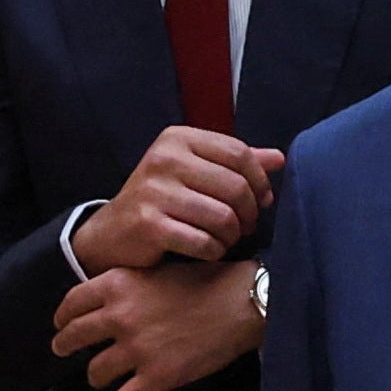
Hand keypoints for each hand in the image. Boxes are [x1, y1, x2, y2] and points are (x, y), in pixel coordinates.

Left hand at [53, 259, 265, 390]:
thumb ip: (125, 288)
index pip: (71, 305)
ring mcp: (137, 349)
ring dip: (97, 377)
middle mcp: (119, 316)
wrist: (241, 301)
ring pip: (95, 373)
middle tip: (64, 351)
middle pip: (72, 338)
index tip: (61, 325)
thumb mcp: (155, 272)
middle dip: (65, 346)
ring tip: (103, 378)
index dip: (62, 318)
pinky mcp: (157, 377)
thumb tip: (102, 308)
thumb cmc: (205, 281)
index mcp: (117, 284)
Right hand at [71, 127, 274, 272]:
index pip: (239, 153)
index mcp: (177, 138)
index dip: (259, 181)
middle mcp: (163, 159)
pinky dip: (214, 251)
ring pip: (223, 217)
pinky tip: (208, 250)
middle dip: (248, 213)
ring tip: (226, 239)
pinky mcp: (149, 224)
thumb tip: (278, 158)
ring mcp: (154, 191)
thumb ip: (233, 163)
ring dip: (232, 235)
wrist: (111, 234)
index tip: (262, 200)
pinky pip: (204, 242)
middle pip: (235, 186)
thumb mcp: (193, 172)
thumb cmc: (160, 201)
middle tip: (245, 227)